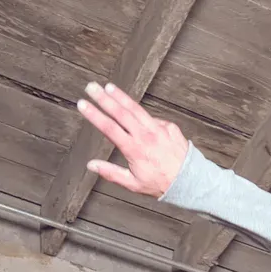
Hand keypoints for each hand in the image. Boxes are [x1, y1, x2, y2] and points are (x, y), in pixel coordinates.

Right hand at [77, 82, 188, 197]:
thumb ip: (111, 173)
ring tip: (109, 87)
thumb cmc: (160, 184)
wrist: (188, 181)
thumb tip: (91, 165)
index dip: (94, 114)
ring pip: (136, 108)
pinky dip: (142, 114)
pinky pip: (152, 118)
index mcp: (134, 150)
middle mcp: (145, 136)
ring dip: (121, 96)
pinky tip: (133, 110)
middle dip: (103, 98)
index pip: (109, 128)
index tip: (83, 104)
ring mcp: (158, 129)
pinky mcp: (169, 126)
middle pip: (120, 112)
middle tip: (91, 87)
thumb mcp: (133, 184)